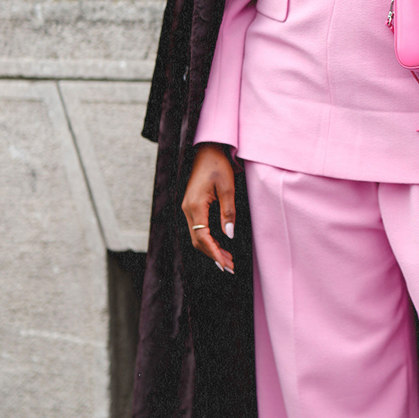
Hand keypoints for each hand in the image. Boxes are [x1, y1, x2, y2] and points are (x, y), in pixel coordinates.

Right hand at [181, 143, 234, 273]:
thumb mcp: (228, 187)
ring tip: (228, 260)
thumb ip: (228, 212)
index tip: (226, 265)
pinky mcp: (191, 206)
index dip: (214, 253)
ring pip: (197, 236)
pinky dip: (208, 239)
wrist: (206, 150)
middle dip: (214, 255)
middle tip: (231, 267)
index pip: (202, 237)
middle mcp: (187, 209)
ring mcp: (188, 208)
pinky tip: (220, 244)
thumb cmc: (217, 165)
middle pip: (198, 240)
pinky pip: (198, 228)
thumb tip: (229, 235)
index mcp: (195, 205)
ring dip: (212, 249)